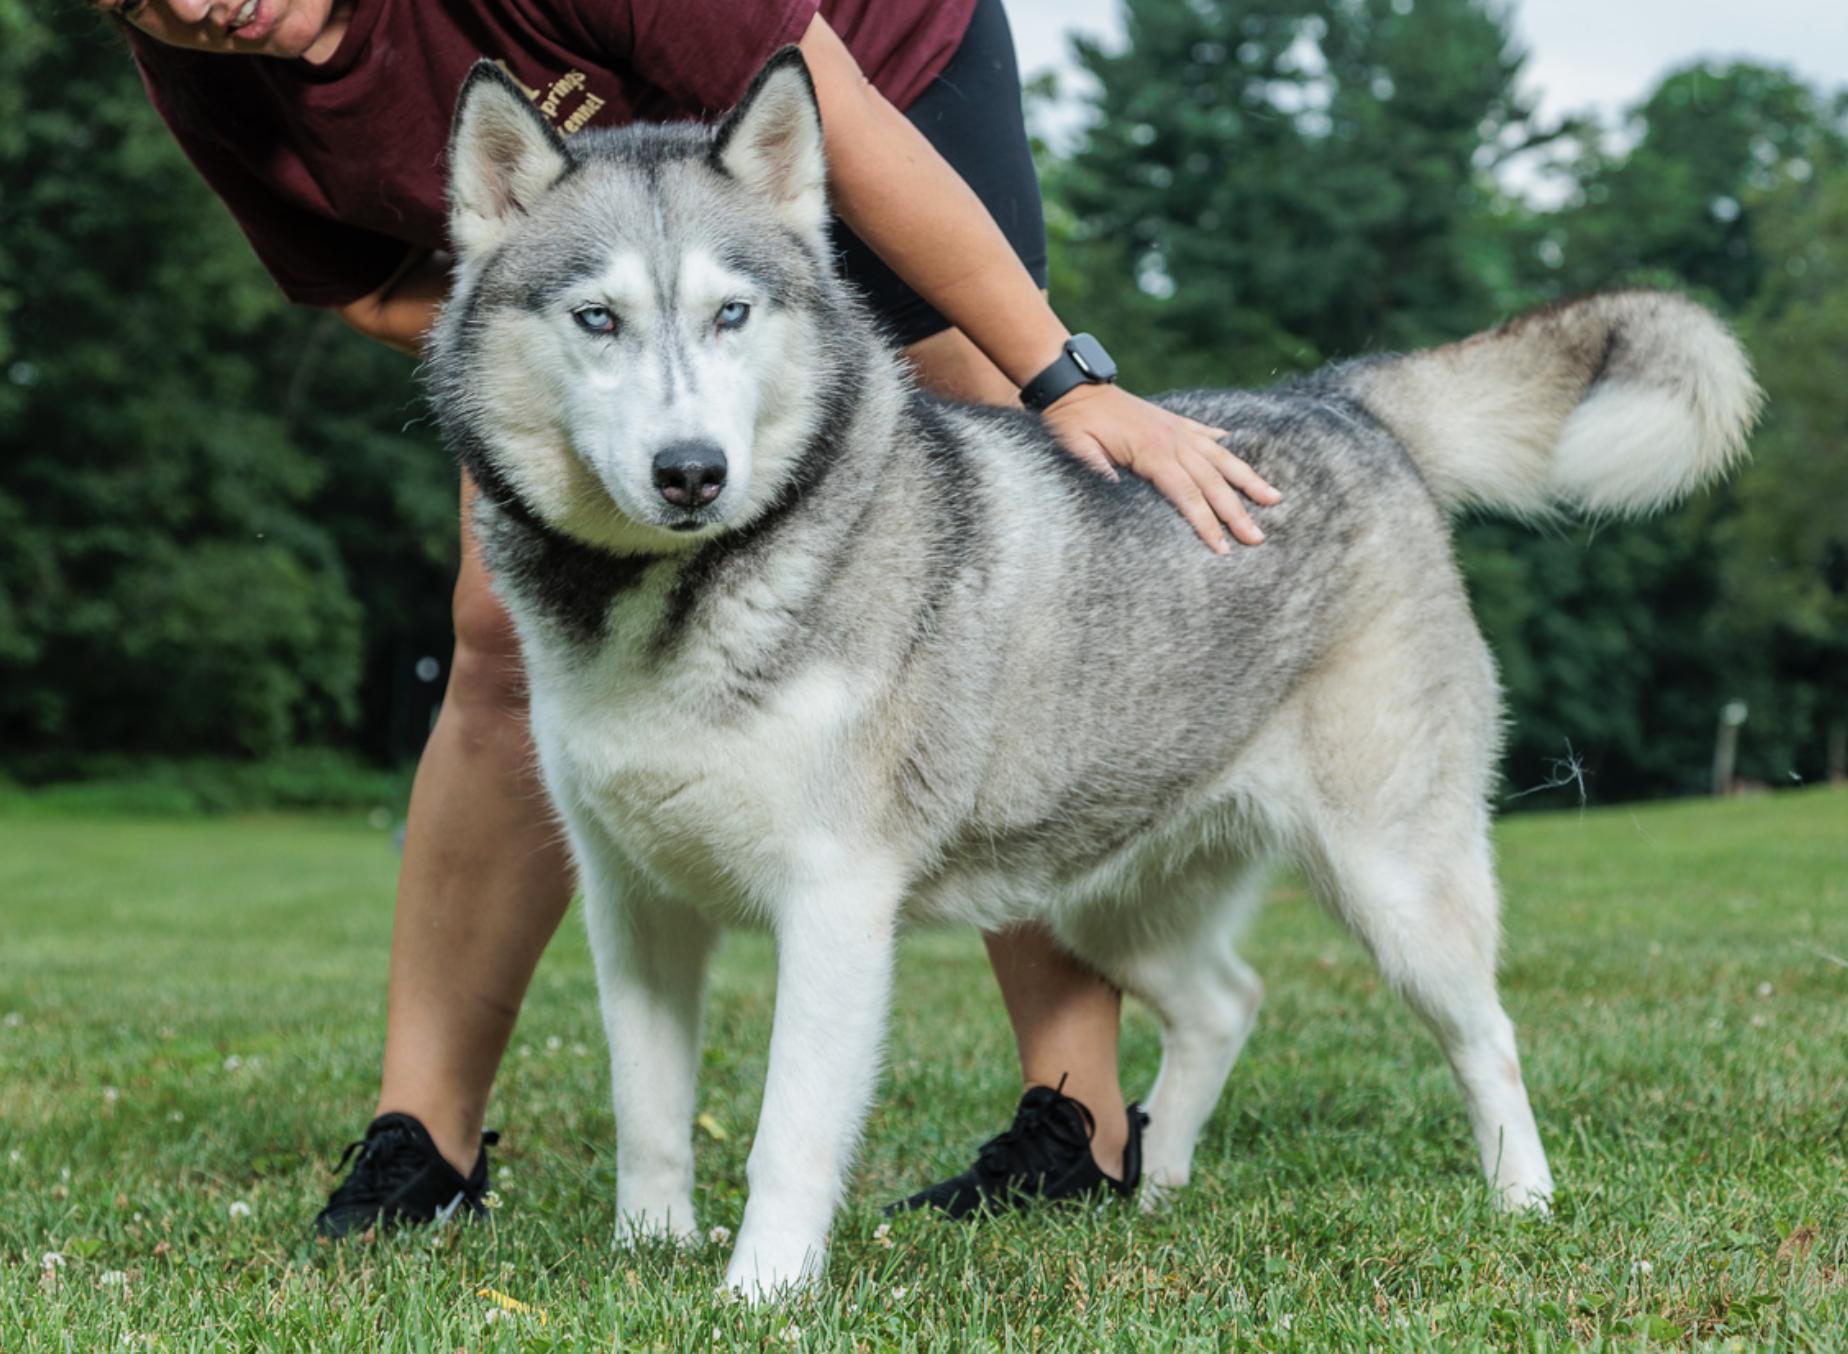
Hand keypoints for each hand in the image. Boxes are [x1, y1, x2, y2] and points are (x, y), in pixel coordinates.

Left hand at [1039, 383, 1281, 552]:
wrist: (1071, 386)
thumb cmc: (1071, 423)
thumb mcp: (1077, 452)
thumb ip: (1098, 475)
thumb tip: (1117, 501)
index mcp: (1152, 451)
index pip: (1187, 495)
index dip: (1206, 523)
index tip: (1222, 548)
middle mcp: (1173, 439)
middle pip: (1213, 481)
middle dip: (1236, 512)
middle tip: (1257, 538)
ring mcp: (1176, 428)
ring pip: (1222, 457)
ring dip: (1248, 479)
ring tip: (1275, 498)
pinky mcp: (1173, 421)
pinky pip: (1207, 435)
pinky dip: (1225, 446)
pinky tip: (1239, 453)